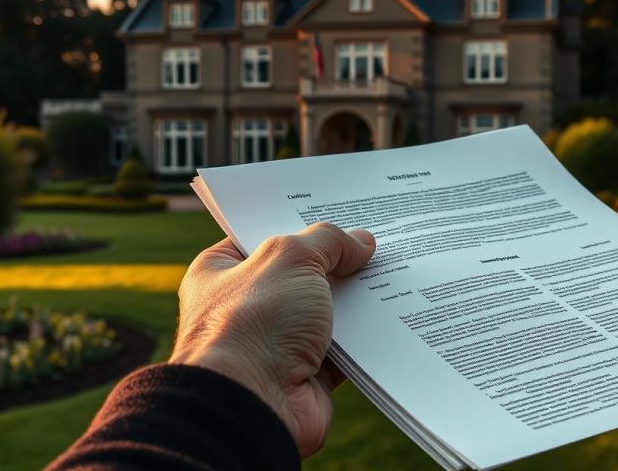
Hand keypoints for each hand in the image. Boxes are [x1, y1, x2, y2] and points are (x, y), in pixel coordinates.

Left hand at [169, 223, 375, 456]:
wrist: (252, 405)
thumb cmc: (253, 325)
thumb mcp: (290, 259)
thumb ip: (328, 242)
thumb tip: (361, 242)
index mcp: (222, 272)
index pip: (263, 237)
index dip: (299, 223)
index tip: (337, 212)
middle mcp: (247, 306)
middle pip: (301, 273)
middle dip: (336, 261)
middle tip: (374, 238)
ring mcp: (277, 342)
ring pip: (326, 310)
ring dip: (356, 298)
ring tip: (395, 269)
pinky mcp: (307, 372)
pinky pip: (345, 346)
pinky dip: (367, 335)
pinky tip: (395, 312)